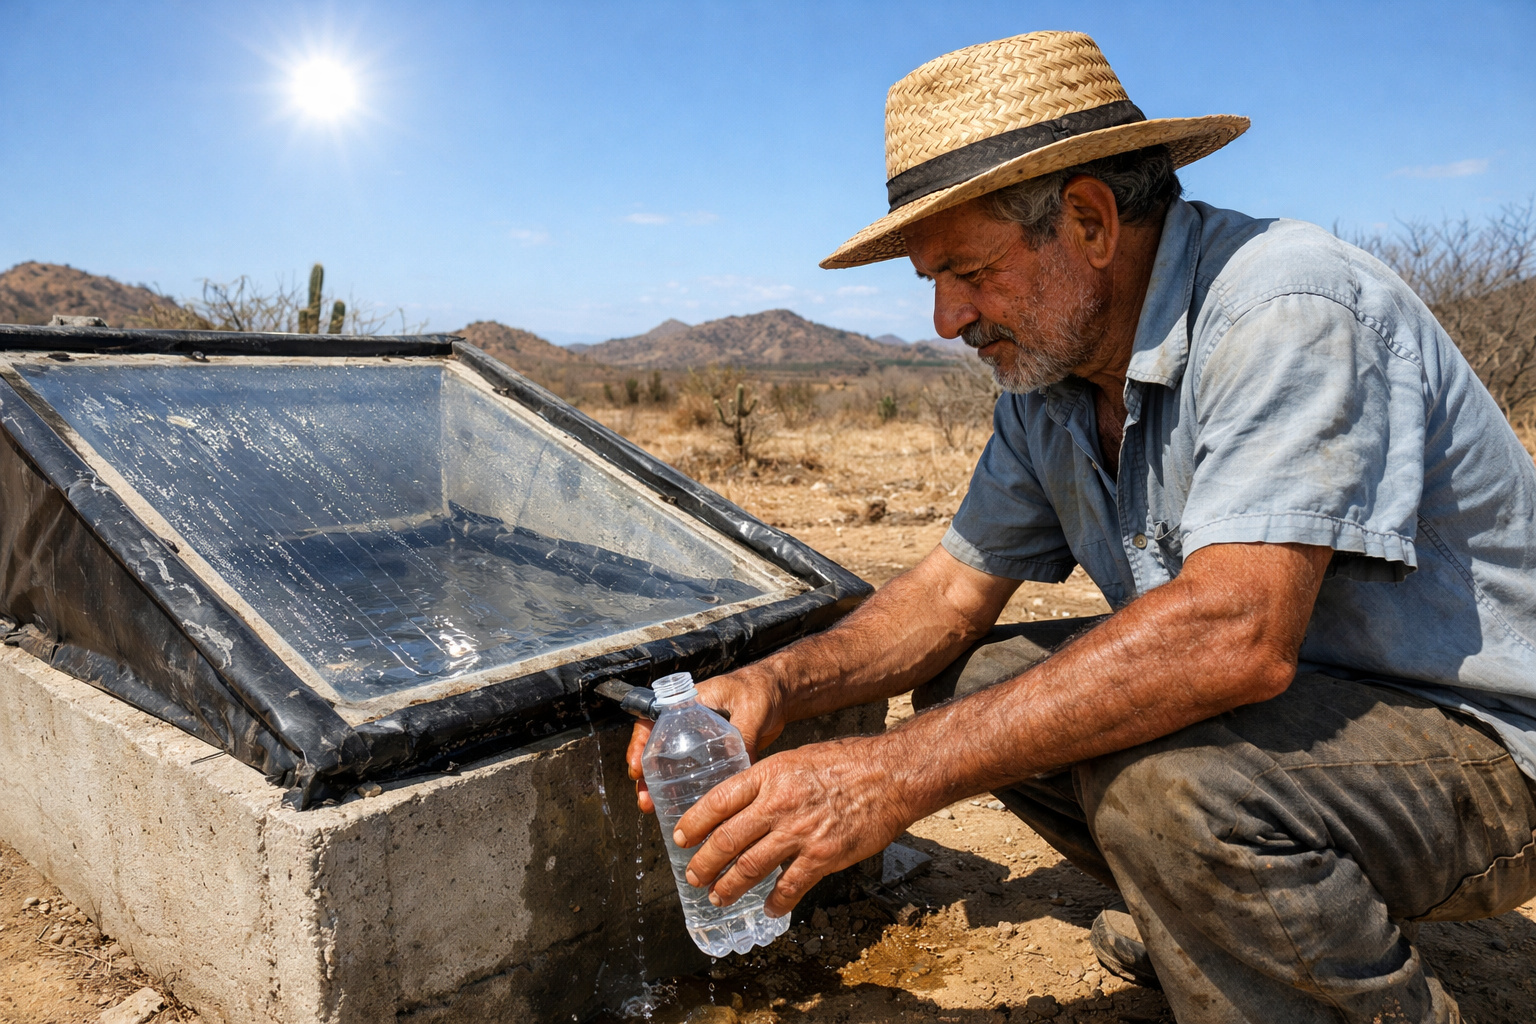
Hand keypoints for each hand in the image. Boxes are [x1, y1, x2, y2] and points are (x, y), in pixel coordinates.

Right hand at [627, 662, 786, 814]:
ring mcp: (700, 741)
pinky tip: (682, 808)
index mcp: (689, 704)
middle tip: (645, 799)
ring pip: (672, 765)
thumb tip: (741, 769)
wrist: (780, 693)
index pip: (653, 720)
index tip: (637, 768)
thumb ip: (744, 736)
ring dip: (661, 787)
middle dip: (646, 776)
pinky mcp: (714, 755)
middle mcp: (688, 723)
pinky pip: (694, 774)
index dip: (639, 744)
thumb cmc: (762, 689)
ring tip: (653, 809)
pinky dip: (685, 790)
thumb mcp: (751, 710)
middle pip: (656, 749)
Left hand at [673, 733, 909, 917]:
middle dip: (704, 863)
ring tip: (718, 896)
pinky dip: (776, 901)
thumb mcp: (796, 759)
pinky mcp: (823, 856)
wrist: (889, 775)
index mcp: (769, 775)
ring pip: (750, 867)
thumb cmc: (846, 763)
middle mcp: (778, 803)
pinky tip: (768, 908)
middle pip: (727, 840)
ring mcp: (800, 832)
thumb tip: (743, 804)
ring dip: (729, 887)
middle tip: (692, 876)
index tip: (680, 837)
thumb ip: (768, 782)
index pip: (718, 801)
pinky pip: (790, 886)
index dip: (694, 822)